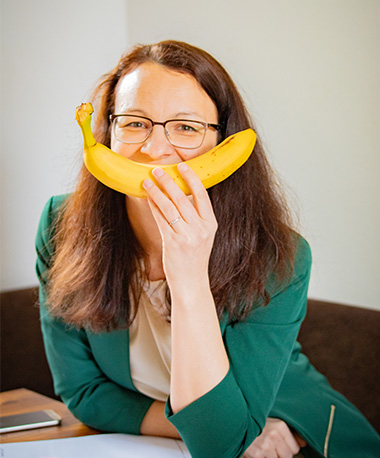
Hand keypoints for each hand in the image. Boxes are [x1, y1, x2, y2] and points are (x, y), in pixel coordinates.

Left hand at [143, 163, 217, 288]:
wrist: (191, 281)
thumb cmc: (194, 258)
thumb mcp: (203, 236)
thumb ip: (195, 217)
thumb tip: (180, 195)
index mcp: (211, 224)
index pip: (202, 195)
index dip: (191, 179)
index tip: (182, 166)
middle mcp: (201, 228)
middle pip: (182, 198)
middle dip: (168, 181)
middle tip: (157, 170)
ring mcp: (188, 235)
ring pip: (169, 206)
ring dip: (157, 191)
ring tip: (148, 181)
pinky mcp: (173, 242)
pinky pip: (161, 219)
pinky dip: (153, 207)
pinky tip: (147, 198)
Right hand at [243, 418, 305, 457]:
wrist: (236, 422)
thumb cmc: (255, 423)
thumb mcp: (272, 423)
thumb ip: (289, 433)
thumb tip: (304, 443)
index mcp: (280, 426)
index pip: (295, 448)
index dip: (287, 448)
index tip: (278, 445)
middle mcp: (275, 435)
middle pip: (287, 456)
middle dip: (280, 454)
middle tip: (269, 447)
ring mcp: (266, 446)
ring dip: (271, 457)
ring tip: (263, 449)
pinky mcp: (257, 454)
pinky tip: (257, 451)